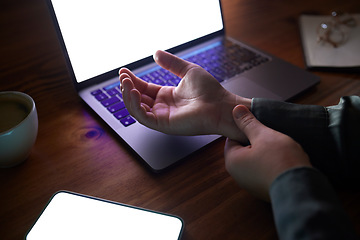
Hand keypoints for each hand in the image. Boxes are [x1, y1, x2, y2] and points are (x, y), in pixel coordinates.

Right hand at [119, 50, 250, 141]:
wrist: (221, 104)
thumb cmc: (209, 90)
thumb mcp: (187, 70)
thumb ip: (171, 63)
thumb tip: (156, 52)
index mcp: (166, 96)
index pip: (143, 88)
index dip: (132, 80)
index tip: (124, 70)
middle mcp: (162, 107)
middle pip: (137, 98)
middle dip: (127, 87)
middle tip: (122, 75)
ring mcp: (162, 117)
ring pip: (137, 109)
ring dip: (128, 95)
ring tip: (126, 82)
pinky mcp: (164, 125)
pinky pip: (143, 117)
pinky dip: (135, 105)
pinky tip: (134, 92)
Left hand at [224, 105, 311, 200]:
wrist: (300, 189)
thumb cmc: (280, 159)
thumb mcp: (263, 135)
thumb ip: (248, 122)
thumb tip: (235, 109)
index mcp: (232, 161)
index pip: (232, 139)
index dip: (246, 130)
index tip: (259, 127)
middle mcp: (238, 175)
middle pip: (244, 150)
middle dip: (257, 142)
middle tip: (271, 136)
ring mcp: (251, 185)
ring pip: (256, 161)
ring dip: (266, 154)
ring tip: (280, 148)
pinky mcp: (264, 191)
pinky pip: (265, 172)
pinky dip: (272, 166)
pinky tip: (283, 161)